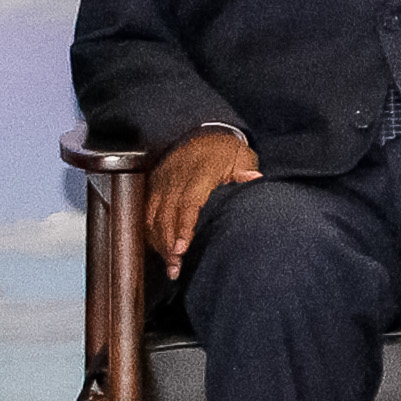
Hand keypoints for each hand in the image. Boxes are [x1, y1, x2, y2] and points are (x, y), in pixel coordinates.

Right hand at [148, 130, 260, 272]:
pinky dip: (151, 232)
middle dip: (169, 242)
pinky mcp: (154, 186)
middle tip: (176, 265)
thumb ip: (245, 171)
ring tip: (170, 265)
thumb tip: (254, 179)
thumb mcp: (241, 157)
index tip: (182, 247)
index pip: (189, 202)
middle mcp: (177, 177)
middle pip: (168, 214)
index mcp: (201, 171)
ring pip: (154, 215)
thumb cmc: (225, 151)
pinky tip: (160, 249)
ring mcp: (163, 181)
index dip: (184, 227)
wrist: (203, 135)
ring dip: (159, 242)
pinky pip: (147, 212)